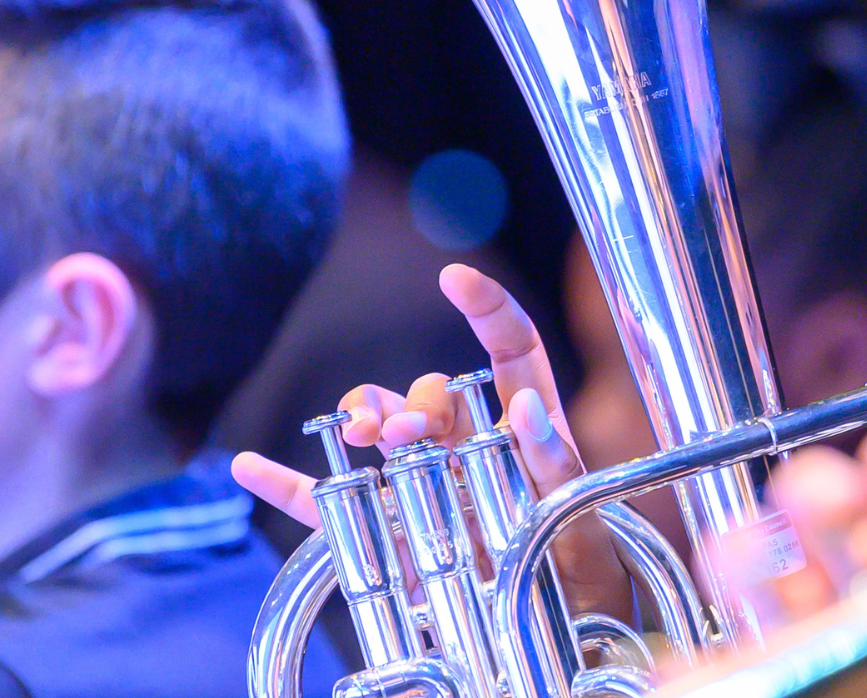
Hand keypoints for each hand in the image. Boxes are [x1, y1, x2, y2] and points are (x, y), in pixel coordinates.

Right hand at [231, 263, 634, 617]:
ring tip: (361, 436)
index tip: (454, 277)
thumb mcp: (580, 516)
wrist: (557, 626)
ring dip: (363, 419)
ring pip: (380, 429)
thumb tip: (527, 405)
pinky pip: (329, 500)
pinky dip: (286, 484)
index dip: (488, 307)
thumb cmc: (577, 566)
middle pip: (432, 393)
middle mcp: (470, 444)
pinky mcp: (386, 530)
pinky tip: (248, 467)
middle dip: (413, 400)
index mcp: (525, 428)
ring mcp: (422, 481)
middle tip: (404, 432)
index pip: (511, 350)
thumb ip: (555, 465)